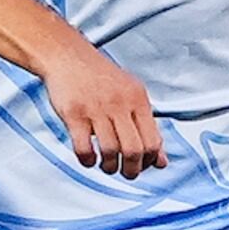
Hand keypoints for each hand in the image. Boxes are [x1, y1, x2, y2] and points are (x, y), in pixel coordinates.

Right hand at [39, 42, 166, 178]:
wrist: (68, 56)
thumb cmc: (101, 79)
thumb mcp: (131, 95)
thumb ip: (147, 127)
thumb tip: (161, 161)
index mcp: (138, 99)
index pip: (153, 141)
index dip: (149, 161)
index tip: (141, 165)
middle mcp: (120, 104)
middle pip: (134, 150)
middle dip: (132, 170)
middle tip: (126, 173)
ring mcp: (96, 109)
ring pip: (110, 151)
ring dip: (109, 167)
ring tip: (106, 166)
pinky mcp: (74, 114)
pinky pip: (84, 148)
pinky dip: (88, 161)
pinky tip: (89, 159)